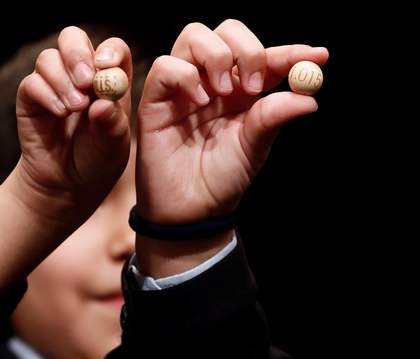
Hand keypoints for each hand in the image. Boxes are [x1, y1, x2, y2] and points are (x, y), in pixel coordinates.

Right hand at [14, 26, 133, 224]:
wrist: (66, 185)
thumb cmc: (97, 162)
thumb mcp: (113, 147)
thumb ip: (112, 125)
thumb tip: (102, 103)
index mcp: (109, 80)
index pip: (112, 49)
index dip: (110, 51)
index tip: (106, 66)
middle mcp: (80, 76)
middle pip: (74, 39)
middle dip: (78, 54)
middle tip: (85, 80)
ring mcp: (54, 84)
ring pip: (50, 57)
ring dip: (62, 80)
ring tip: (74, 109)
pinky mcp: (31, 97)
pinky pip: (32, 82)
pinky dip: (46, 94)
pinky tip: (60, 113)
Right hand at [135, 19, 328, 223]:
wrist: (190, 210)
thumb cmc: (222, 179)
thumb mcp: (254, 149)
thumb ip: (273, 118)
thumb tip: (309, 97)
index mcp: (242, 91)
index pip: (266, 57)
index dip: (291, 53)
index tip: (318, 57)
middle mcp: (213, 82)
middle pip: (227, 31)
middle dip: (247, 49)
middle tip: (255, 85)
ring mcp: (183, 88)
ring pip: (194, 36)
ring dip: (216, 56)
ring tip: (224, 92)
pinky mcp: (156, 99)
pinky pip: (166, 66)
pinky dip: (185, 75)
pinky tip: (200, 100)